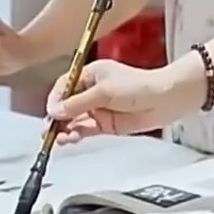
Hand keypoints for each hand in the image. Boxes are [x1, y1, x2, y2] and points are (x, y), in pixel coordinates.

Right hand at [46, 58, 205, 144]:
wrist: (164, 99)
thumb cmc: (138, 86)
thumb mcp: (104, 91)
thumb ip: (78, 103)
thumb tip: (54, 111)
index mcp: (91, 74)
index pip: (65, 85)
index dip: (56, 98)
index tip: (50, 111)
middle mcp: (92, 90)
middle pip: (66, 104)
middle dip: (57, 116)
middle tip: (49, 128)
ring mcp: (98, 108)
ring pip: (74, 119)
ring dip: (65, 128)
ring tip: (60, 136)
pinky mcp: (105, 123)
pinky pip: (85, 130)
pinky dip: (75, 134)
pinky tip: (69, 138)